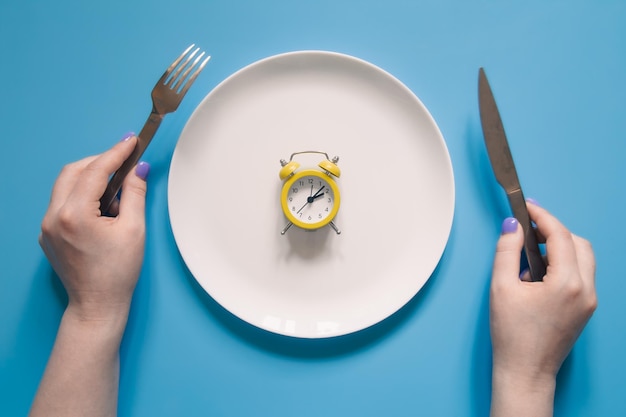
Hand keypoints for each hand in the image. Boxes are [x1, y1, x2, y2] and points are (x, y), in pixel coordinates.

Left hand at [39, 136, 149, 322]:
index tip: (131, 142)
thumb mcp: (134, 230)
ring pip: (65, 185)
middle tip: (124, 159)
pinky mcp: (48, 234)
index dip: (116, 153)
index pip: (95, 171)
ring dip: (90, 177)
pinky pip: (63, 202)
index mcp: (74, 215)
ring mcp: (47, 226)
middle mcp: (53, 217)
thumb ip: (135, 194)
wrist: (97, 305)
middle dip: (100, 161)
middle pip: (74, 171)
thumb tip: (139, 169)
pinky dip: (82, 195)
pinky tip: (102, 206)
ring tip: (116, 187)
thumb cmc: (117, 273)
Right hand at [489, 201, 596, 415]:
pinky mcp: (586, 308)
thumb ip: (507, 251)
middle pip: (578, 243)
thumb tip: (512, 227)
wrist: (526, 371)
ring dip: (561, 247)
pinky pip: (581, 274)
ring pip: (584, 258)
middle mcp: (585, 290)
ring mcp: (589, 300)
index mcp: (567, 283)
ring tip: (531, 251)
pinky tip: (539, 272)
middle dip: (554, 231)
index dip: (542, 216)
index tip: (527, 207)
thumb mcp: (501, 288)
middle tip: (529, 228)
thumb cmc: (512, 335)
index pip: (560, 236)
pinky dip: (564, 263)